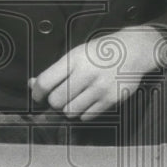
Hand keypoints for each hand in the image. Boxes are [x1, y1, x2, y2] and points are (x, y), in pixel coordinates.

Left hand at [30, 26, 164, 119]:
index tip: (37, 96)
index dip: (37, 92)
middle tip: (60, 96)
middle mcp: (87, 74)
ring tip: (76, 98)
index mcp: (75, 59)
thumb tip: (33, 84)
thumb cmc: (103, 51)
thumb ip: (56, 70)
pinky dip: (84, 112)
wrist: (133, 50)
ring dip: (69, 108)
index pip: (45, 82)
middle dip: (55, 101)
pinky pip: (87, 116)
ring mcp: (100, 88)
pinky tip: (89, 101)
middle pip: (56, 101)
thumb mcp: (77, 53)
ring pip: (70, 111)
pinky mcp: (111, 99)